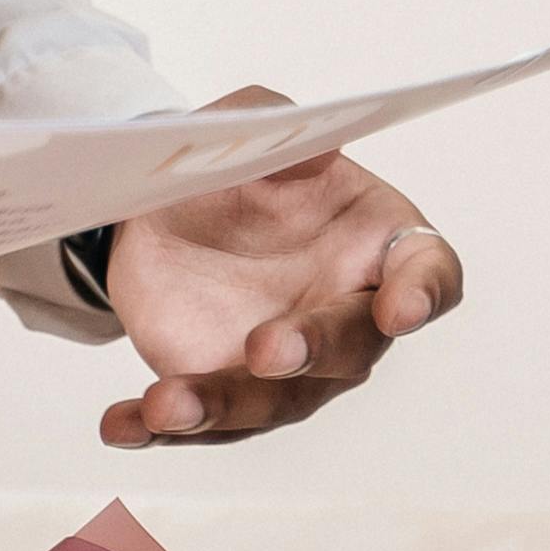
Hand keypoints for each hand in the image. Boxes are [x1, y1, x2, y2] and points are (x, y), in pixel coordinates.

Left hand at [95, 94, 464, 446]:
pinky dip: (156, 427)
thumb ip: (273, 123)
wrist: (163, 214)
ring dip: (221, 405)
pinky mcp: (226, 391)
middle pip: (350, 347)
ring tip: (166, 405)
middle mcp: (345, 314)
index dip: (423, 292)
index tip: (401, 309)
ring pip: (271, 402)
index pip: (429, 271)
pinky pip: (199, 422)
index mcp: (376, 241)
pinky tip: (120, 425)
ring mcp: (290, 368)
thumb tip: (307, 159)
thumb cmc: (236, 172)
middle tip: (267, 350)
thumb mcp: (245, 125)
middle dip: (311, 351)